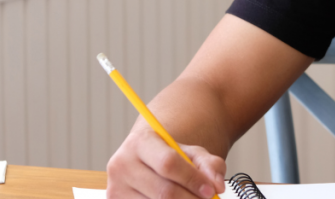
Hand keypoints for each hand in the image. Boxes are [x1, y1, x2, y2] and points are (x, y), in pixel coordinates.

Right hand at [107, 127, 226, 198]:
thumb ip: (209, 165)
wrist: (146, 162)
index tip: (211, 191)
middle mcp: (122, 165)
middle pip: (164, 191)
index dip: (192, 180)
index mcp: (140, 142)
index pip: (168, 163)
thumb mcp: (191, 153)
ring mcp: (116, 188)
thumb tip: (217, 185)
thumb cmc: (170, 157)